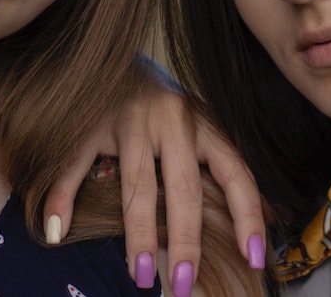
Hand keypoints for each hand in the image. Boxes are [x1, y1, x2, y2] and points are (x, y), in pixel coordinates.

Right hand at [43, 64, 266, 292]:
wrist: (117, 55)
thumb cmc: (167, 108)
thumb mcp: (202, 128)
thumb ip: (223, 168)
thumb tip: (272, 216)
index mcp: (205, 125)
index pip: (235, 173)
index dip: (248, 216)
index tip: (254, 259)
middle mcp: (172, 120)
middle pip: (183, 189)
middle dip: (185, 242)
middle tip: (183, 285)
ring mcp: (129, 119)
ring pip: (135, 185)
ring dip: (138, 235)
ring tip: (140, 276)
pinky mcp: (90, 121)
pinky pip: (76, 164)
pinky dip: (63, 197)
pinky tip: (57, 231)